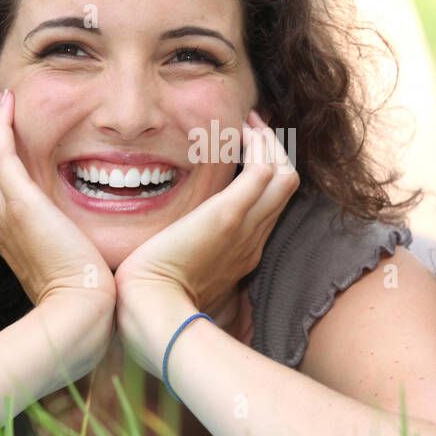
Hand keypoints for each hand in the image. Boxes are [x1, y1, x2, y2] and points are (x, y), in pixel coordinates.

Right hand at [0, 89, 116, 309]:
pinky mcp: (21, 206)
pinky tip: (10, 105)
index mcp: (10, 238)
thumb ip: (74, 251)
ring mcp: (5, 215)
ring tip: (0, 99)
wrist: (80, 315)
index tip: (0, 137)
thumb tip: (93, 248)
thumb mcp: (73, 269)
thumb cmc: (86, 300)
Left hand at [114, 111, 298, 369]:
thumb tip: (158, 249)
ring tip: (249, 123)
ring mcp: (245, 228)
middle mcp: (252, 241)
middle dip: (274, 152)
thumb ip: (176, 258)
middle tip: (253, 128)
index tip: (246, 155)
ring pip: (284, 174)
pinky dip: (259, 146)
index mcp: (241, 256)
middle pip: (285, 187)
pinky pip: (264, 170)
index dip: (264, 177)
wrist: (151, 312)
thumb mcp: (171, 276)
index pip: (267, 208)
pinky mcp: (229, 216)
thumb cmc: (150, 300)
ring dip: (270, 142)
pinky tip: (239, 131)